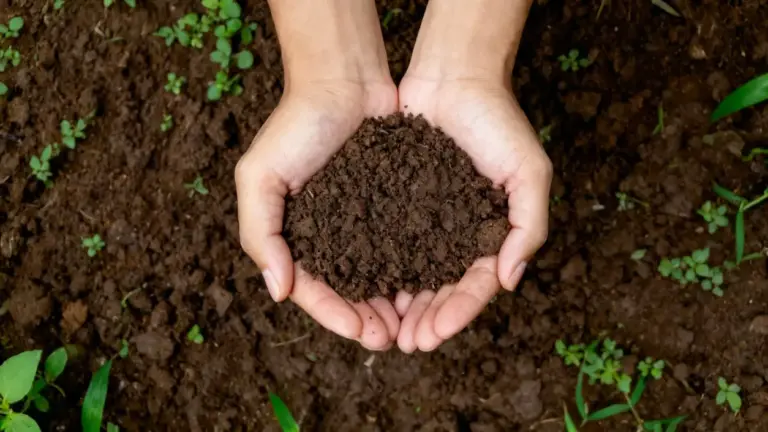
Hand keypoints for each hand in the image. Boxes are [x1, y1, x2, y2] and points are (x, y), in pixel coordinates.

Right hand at [236, 0, 402, 349]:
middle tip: (392, 338)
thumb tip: (278, 291)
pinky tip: (427, 287)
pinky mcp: (391, 206)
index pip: (310, 289)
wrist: (344, 80)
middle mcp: (326, 235)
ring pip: (376, 276)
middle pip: (346, 291)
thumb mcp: (260, 175)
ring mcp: (359, 222)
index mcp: (292, 235)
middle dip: (366, 318)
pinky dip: (409, 270)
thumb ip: (260, 232)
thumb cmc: (297, 125)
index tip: (360, 330)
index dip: (333, 314)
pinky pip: (400, 246)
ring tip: (411, 324)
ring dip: (390, 303)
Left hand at [394, 0, 550, 350]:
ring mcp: (427, 219)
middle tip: (407, 343)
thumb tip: (510, 281)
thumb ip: (528, 226)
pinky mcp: (396, 202)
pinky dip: (380, 268)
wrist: (454, 77)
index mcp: (491, 232)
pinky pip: (387, 242)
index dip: (459, 312)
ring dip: (402, 304)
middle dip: (427, 319)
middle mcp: (457, 232)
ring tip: (385, 329)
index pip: (477, 285)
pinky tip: (365, 289)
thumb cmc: (498, 122)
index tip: (437, 333)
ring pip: (413, 273)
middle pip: (442, 288)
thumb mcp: (529, 172)